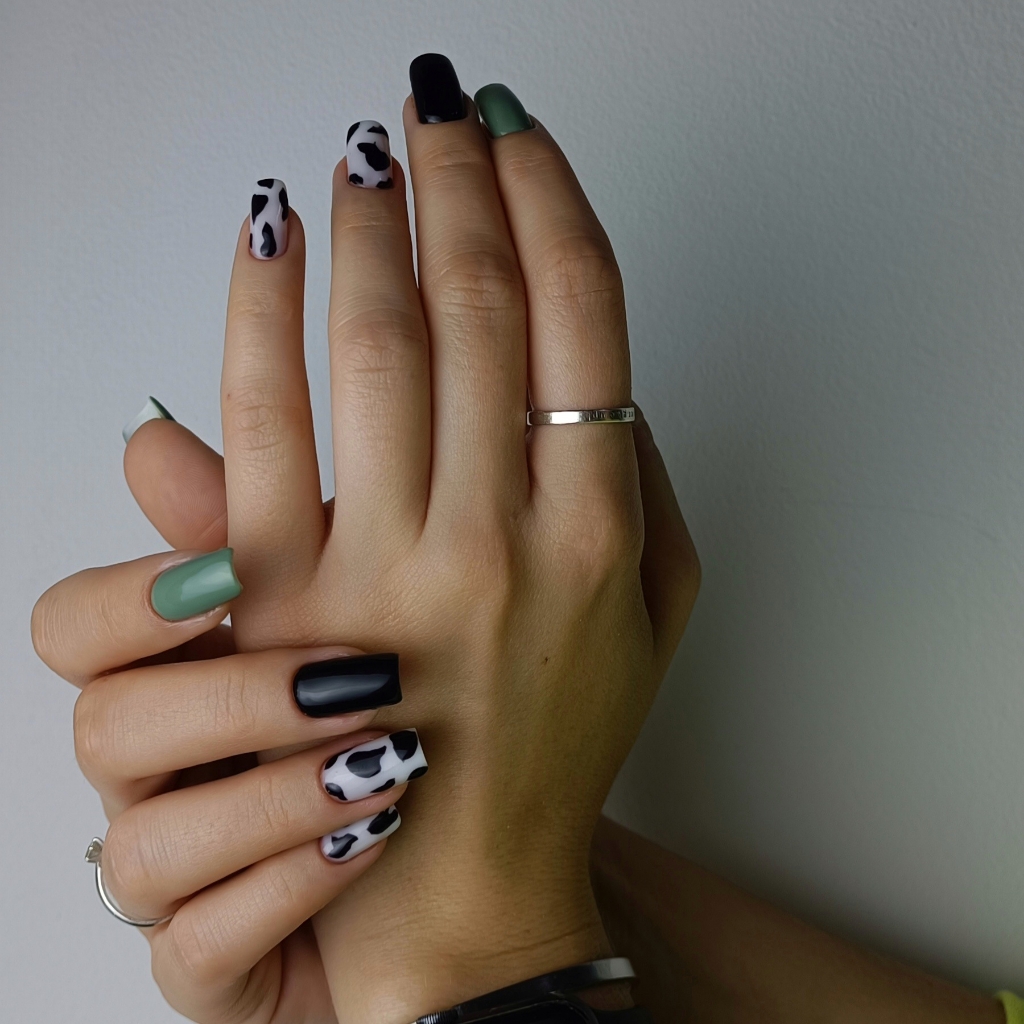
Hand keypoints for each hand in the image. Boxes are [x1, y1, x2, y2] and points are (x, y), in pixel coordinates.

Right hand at [31, 551, 428, 1023]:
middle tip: (353, 677)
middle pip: (102, 728)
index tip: (233, 573)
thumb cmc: (387, 719)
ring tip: (389, 764)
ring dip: (270, 801)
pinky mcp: (215, 964)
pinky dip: (285, 893)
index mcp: (178, 677)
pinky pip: (200, 949)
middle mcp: (162, 774)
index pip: (78, 629)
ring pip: (142, 853)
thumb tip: (155, 431)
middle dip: (229, 699)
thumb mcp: (346, 612)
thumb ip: (266, 528)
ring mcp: (181, 877)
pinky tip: (370, 846)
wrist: (457, 859)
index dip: (133, 600)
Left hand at [115, 61, 699, 1020]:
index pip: (581, 315)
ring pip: (378, 342)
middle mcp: (505, 538)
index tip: (521, 135)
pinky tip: (266, 237)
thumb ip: (649, 486)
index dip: (549, 202)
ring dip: (369, 226)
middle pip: (481, 306)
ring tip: (362, 157)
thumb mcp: (656, 622)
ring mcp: (390, 567)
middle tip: (438, 112)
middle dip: (459, 184)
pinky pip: (263, 419)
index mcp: (601, 530)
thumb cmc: (558, 744)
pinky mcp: (286, 598)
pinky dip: (259, 310)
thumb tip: (600, 378)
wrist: (463, 879)